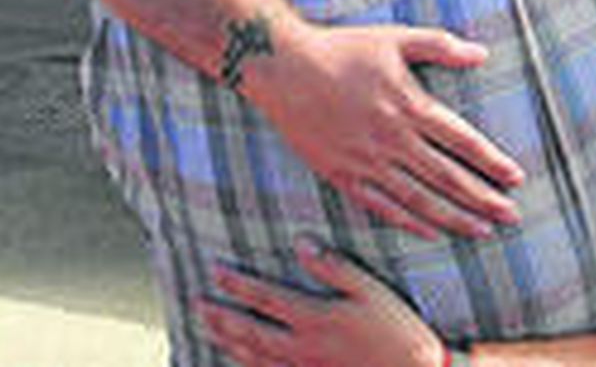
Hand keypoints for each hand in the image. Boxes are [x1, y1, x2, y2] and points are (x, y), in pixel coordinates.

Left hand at [198, 237, 446, 366]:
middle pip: (250, 331)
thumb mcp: (371, 291)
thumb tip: (300, 242)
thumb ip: (333, 266)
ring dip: (228, 342)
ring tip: (208, 330)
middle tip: (196, 304)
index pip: (265, 298)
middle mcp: (302, 348)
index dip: (237, 284)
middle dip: (221, 317)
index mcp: (314, 318)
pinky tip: (241, 363)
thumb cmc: (399, 332)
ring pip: (255, 358)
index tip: (215, 271)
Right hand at [243, 22, 522, 238]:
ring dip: (453, 217)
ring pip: (419, 198)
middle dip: (483, 199)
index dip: (491, 162)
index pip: (462, 141)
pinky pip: (381, 206)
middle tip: (511, 216)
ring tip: (481, 231)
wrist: (282, 67)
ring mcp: (366, 160)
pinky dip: (409, 222)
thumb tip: (483, 53)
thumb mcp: (393, 38)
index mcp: (408, 104)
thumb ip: (439, 45)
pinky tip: (431, 231)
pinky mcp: (341, 173)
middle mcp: (391, 138)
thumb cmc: (340, 48)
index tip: (516, 178)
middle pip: (447, 177)